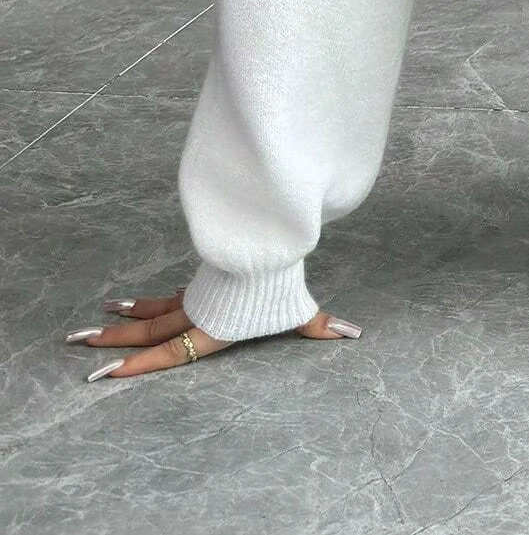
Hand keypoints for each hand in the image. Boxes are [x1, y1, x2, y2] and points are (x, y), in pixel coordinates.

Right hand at [65, 287, 360, 379]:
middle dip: (114, 342)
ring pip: (148, 315)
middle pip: (146, 331)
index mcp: (211, 332)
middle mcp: (195, 317)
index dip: (139, 364)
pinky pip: (163, 299)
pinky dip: (142, 303)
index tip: (107, 375)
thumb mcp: (301, 312)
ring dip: (119, 323)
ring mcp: (193, 299)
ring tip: (88, 330)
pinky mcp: (197, 286)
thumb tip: (355, 334)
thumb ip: (322, 326)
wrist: (267, 246)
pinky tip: (122, 303)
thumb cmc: (281, 286)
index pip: (168, 353)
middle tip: (79, 347)